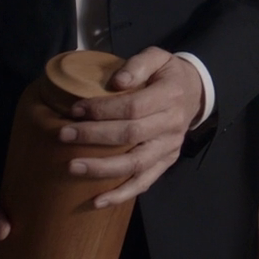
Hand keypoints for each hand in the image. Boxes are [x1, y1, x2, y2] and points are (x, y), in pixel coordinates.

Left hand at [61, 47, 205, 206]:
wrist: (196, 93)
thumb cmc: (167, 74)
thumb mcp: (158, 57)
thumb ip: (138, 64)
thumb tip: (117, 81)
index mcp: (169, 96)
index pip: (133, 107)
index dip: (102, 110)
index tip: (75, 110)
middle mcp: (171, 125)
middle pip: (130, 135)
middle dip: (93, 136)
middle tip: (63, 135)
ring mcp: (169, 147)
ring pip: (135, 164)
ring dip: (102, 168)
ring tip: (73, 167)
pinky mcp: (166, 162)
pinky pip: (144, 182)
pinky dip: (122, 194)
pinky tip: (98, 201)